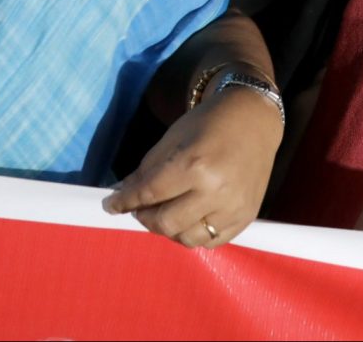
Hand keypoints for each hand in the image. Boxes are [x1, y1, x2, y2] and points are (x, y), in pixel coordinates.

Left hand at [101, 87, 282, 247]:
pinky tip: (188, 220)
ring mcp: (233, 208)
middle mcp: (215, 192)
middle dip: (145, 218)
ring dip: (169, 230)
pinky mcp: (246, 218)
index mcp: (194, 165)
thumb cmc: (207, 124)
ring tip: (165, 214)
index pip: (150, 194)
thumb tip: (122, 196)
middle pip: (166, 224)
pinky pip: (212, 242)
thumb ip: (147, 171)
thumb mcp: (171, 139)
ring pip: (188, 239)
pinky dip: (194, 234)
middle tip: (140, 208)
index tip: (109, 206)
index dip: (125, 202)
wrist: (252, 120)